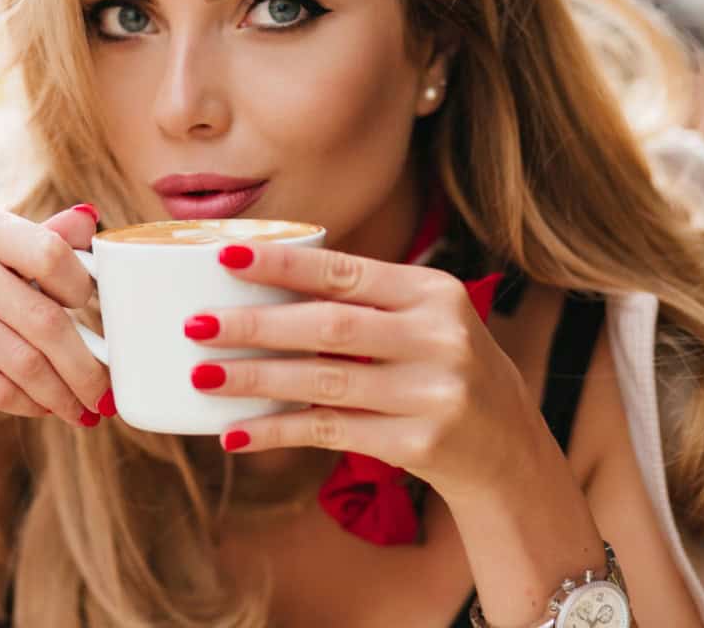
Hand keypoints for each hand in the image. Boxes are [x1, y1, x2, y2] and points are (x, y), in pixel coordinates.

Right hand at [0, 204, 109, 428]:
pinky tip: (45, 409)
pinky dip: (29, 404)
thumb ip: (40, 244)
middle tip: (107, 393)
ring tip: (84, 410)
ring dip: (62, 393)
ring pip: (22, 361)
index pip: (51, 254)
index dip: (86, 293)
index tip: (104, 322)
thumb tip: (90, 218)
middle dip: (85, 365)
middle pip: (44, 319)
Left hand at [184, 242, 542, 499]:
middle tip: (196, 325)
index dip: (283, 265)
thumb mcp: (423, 319)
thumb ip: (361, 301)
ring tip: (202, 378)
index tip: (226, 258)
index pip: (346, 272)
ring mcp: (432, 394)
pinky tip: (234, 433)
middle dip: (256, 326)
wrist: (508, 445)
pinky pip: (331, 433)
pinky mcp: (419, 444)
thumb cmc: (442, 366)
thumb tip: (256, 287)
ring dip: (256, 380)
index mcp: (433, 292)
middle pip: (329, 327)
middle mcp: (437, 339)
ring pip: (324, 383)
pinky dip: (278, 432)